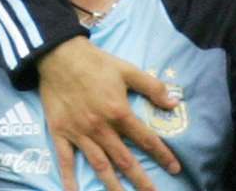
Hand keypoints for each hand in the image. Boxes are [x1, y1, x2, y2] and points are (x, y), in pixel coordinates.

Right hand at [37, 37, 181, 190]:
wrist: (60, 57)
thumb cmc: (97, 63)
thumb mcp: (129, 70)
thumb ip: (152, 88)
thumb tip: (174, 103)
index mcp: (119, 112)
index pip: (145, 139)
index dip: (162, 154)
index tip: (175, 168)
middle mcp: (101, 128)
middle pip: (124, 159)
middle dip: (140, 180)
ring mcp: (79, 133)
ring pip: (99, 165)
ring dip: (112, 185)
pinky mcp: (60, 133)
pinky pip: (66, 161)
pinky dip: (69, 179)